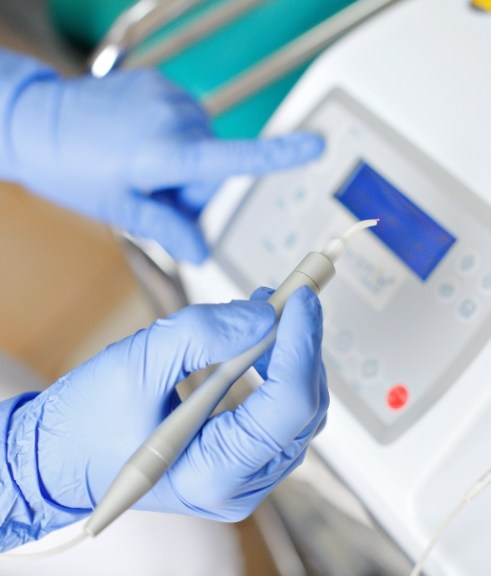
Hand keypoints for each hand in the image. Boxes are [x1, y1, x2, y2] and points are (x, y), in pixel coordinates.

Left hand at [1, 51, 323, 261]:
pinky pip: (185, 119)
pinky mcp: (158, 84)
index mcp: (166, 152)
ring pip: (203, 142)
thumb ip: (170, 231)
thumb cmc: (72, 168)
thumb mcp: (123, 209)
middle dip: (195, 188)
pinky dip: (174, 137)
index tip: (316, 145)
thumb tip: (199, 253)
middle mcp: (173, 117)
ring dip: (186, 163)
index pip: (233, 158)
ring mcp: (166, 96)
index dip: (279, 154)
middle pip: (216, 165)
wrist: (37, 123)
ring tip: (146, 170)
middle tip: (159, 196)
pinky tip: (143, 146)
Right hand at [7, 287, 326, 541]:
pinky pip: (277, 413)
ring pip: (298, 411)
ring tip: (271, 312)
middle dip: (302, 345)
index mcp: (213, 473)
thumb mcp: (136, 364)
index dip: (301, 346)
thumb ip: (202, 335)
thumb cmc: (88, 419)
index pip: (287, 407)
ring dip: (292, 356)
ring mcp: (243, 475)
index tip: (301, 298)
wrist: (62, 457)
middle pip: (302, 408)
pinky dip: (278, 371)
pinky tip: (261, 340)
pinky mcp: (239, 458)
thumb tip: (263, 316)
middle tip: (291, 296)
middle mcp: (239, 484)